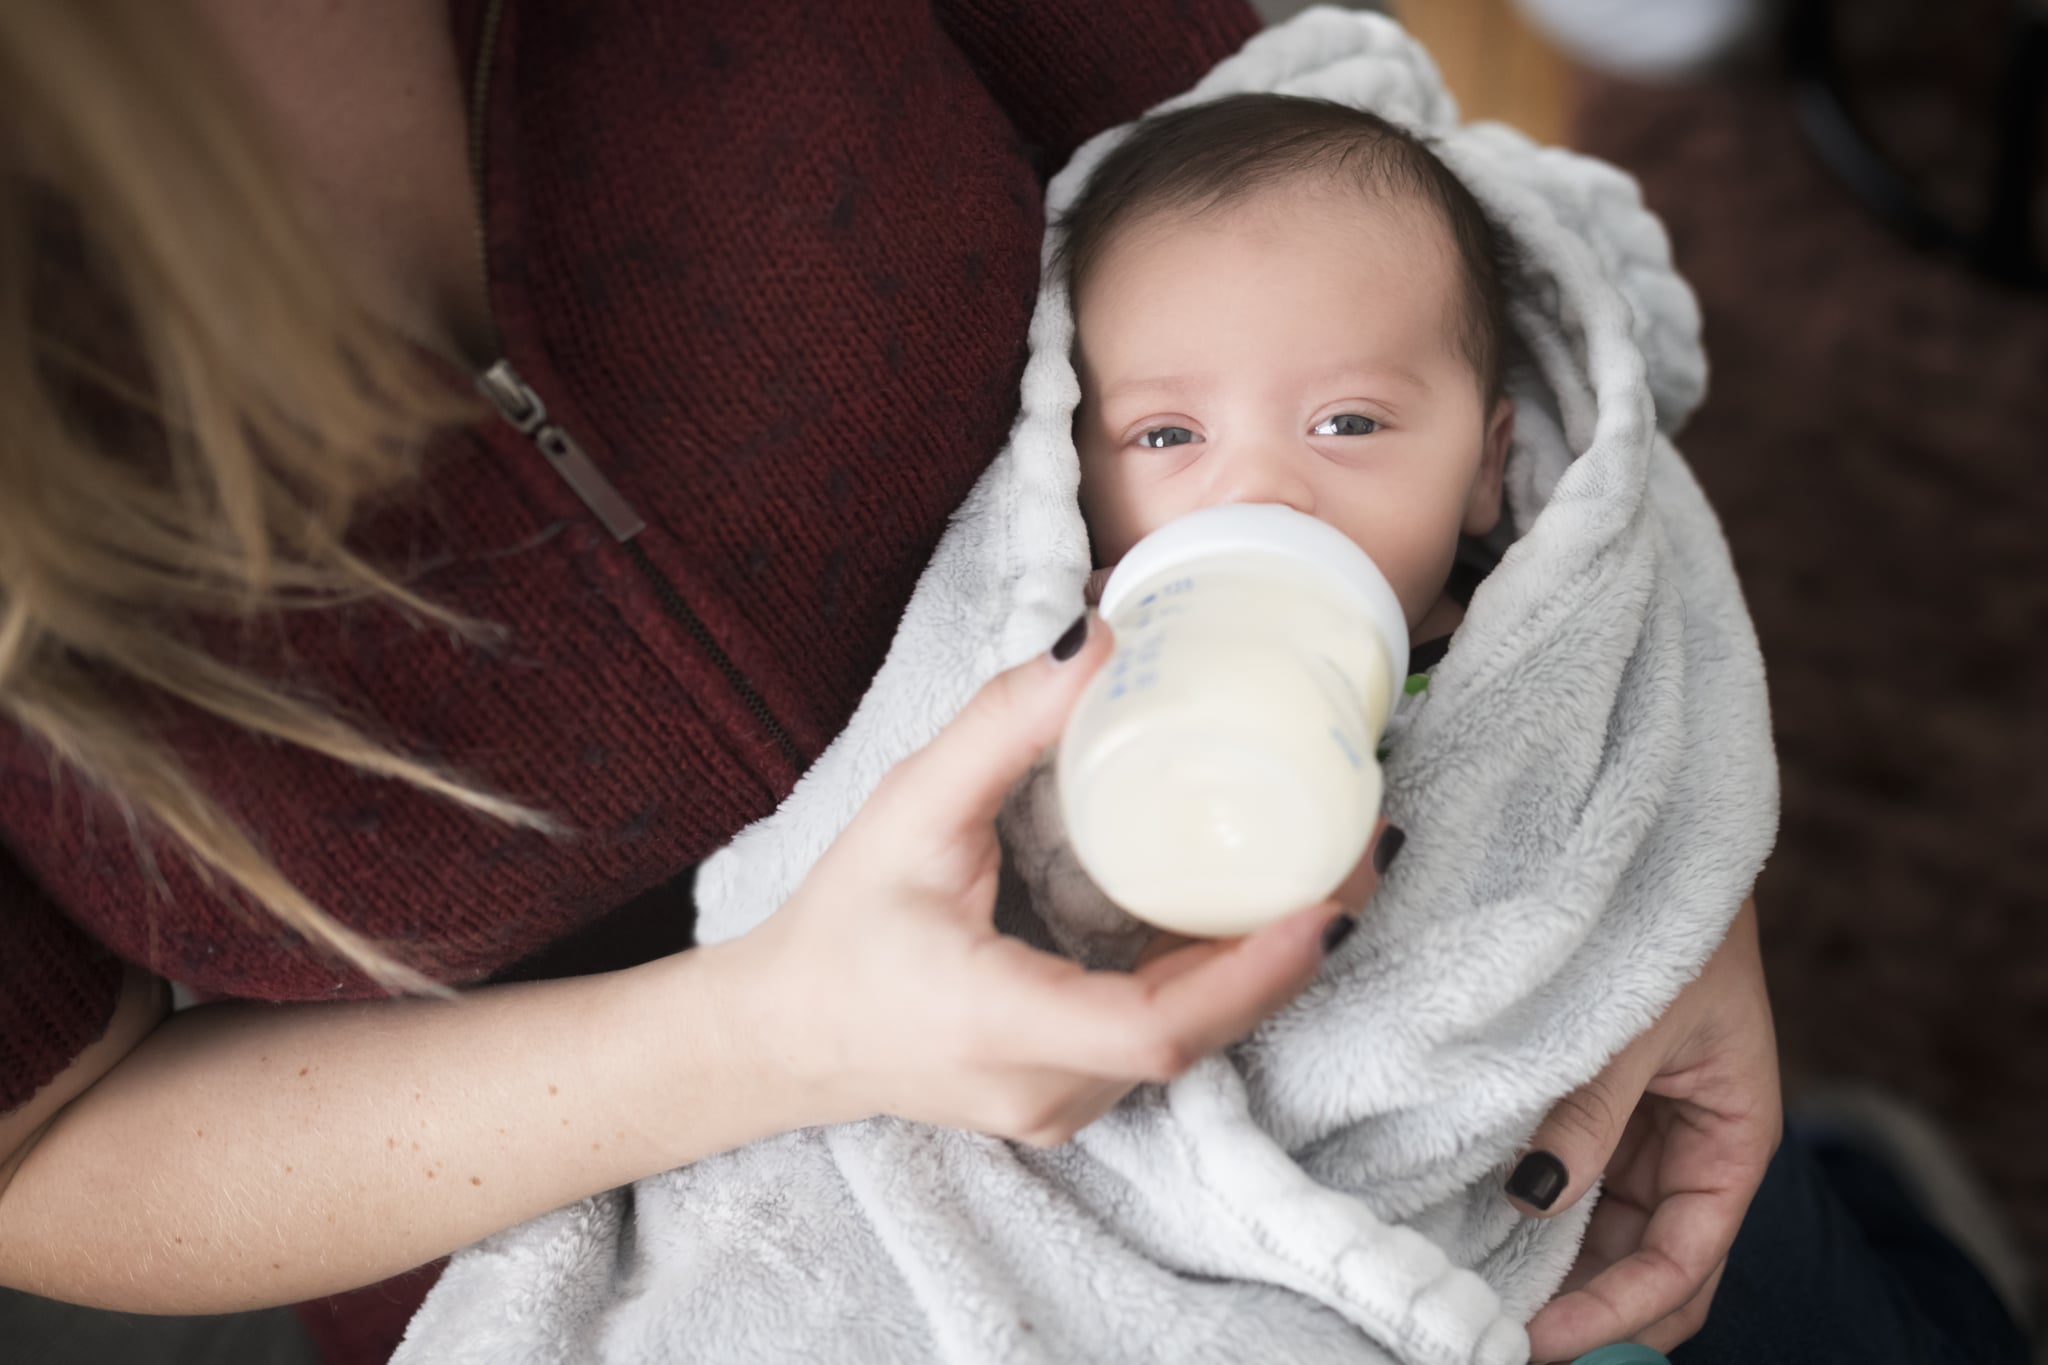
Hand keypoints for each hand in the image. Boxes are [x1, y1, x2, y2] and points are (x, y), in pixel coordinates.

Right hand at [734, 613, 1365, 1146]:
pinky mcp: (1070, 1098)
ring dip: (1270, 963)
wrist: (781, 1036)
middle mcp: (1045, 1087)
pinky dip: (1223, 980)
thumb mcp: (909, 809)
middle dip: (1296, 948)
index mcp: (998, 1022)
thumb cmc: (841, 924)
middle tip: (1367, 846)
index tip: (1325, 900)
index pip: (1153, 1028)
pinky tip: (1261, 909)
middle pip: (1203, 1033)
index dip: (1251, 971)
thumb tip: (1100, 635)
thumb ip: (1001, 725)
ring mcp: (1062, 1109)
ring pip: (1195, 1044)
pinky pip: (1169, 1045)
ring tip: (1335, 864)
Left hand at [1514, 899, 1780, 1361]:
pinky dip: (1534, 1218)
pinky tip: (1478, 1236)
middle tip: (1503, 1338)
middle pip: (1647, 1270)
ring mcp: (1642, 1138)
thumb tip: (1536, 1196)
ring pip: (1604, 1239)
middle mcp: (1689, 1154)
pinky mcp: (1597, 1112)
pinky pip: (1571, 1185)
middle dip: (1590, 1316)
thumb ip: (1591, 1109)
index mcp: (1731, 1142)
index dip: (1617, 1313)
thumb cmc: (1675, 927)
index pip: (1681, 1263)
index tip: (1544, 1338)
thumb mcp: (1639, 1021)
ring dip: (1556, 1275)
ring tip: (1481, 1301)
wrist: (1659, 855)